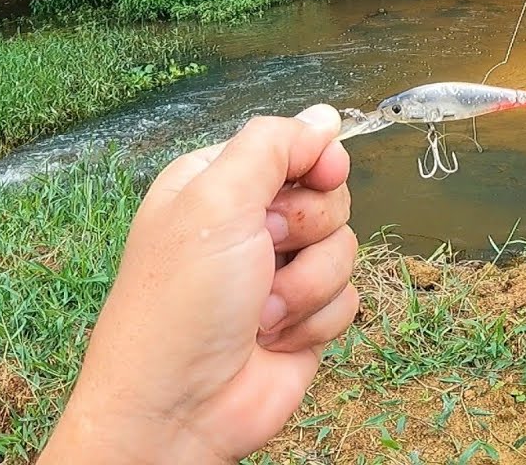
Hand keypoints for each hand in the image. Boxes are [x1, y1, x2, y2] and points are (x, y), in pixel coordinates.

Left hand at [39, 106, 359, 463]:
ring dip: (308, 284)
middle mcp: (248, 224)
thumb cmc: (178, 307)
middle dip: (306, 230)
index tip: (321, 176)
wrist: (179, 409)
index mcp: (218, 184)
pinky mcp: (304, 317)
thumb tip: (324, 117)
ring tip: (260, 310)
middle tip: (264, 253)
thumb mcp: (216, 202)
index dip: (316, 161)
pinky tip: (273, 339)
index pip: (293, 145)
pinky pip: (348, 298)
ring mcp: (278, 273)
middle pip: (328, 196)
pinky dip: (315, 320)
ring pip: (344, 248)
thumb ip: (273, 146)